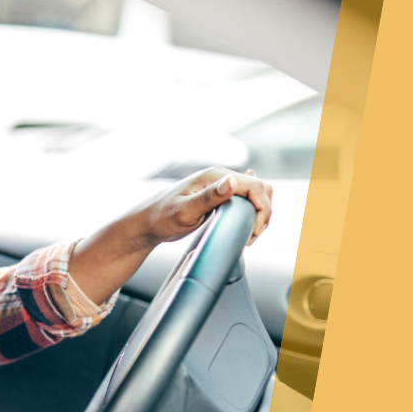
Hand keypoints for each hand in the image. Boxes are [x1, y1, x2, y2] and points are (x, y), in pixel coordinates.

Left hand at [141, 166, 272, 245]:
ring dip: (260, 214)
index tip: (253, 231)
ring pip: (257, 195)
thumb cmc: (161, 218)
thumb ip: (209, 197)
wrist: (148, 222)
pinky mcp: (220, 197)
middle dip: (264, 212)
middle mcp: (220, 177)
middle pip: (261, 188)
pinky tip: (244, 228)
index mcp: (215, 176)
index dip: (262, 209)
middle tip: (252, 235)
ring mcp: (221, 186)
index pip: (255, 186)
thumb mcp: (185, 211)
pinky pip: (246, 201)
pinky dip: (252, 214)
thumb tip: (231, 181)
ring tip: (248, 235)